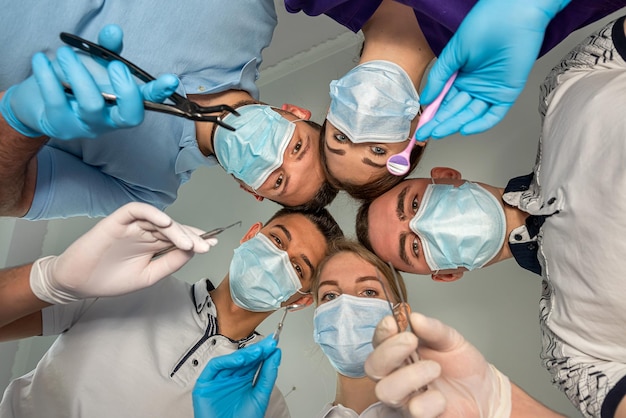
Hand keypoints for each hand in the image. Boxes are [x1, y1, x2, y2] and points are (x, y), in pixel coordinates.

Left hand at [0, 24, 178, 139]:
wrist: (37, 103)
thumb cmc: (73, 84)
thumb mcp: (94, 65)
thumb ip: (106, 49)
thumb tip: (113, 32)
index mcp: (123, 104)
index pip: (148, 101)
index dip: (160, 92)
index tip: (169, 80)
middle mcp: (110, 120)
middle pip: (129, 116)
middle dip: (126, 89)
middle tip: (114, 64)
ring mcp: (86, 126)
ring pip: (91, 104)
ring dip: (79, 72)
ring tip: (65, 54)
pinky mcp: (60, 125)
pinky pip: (57, 100)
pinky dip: (48, 75)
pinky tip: (41, 61)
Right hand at [30, 202, 215, 303]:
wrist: (78, 283)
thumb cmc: (111, 279)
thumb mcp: (148, 275)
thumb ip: (170, 263)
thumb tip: (193, 251)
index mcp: (153, 244)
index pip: (179, 237)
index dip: (196, 238)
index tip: (213, 244)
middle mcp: (145, 232)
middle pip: (173, 228)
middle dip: (191, 236)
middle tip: (205, 245)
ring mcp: (131, 225)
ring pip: (159, 220)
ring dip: (176, 229)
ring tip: (189, 242)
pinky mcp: (116, 221)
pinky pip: (137, 210)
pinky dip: (152, 214)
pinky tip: (166, 224)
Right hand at [193, 336, 280, 417]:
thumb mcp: (260, 394)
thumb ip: (268, 374)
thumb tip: (276, 354)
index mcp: (243, 379)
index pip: (253, 361)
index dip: (264, 351)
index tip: (274, 343)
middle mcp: (230, 378)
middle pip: (242, 359)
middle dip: (256, 350)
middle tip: (268, 344)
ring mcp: (218, 380)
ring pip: (229, 361)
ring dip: (244, 355)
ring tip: (258, 352)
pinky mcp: (205, 383)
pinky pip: (214, 366)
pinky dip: (227, 361)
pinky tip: (241, 359)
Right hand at [365, 313, 510, 417]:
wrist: (484, 393)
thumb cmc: (462, 366)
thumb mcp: (451, 340)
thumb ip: (434, 329)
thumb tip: (415, 318)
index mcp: (400, 353)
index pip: (379, 342)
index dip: (381, 333)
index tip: (392, 323)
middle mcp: (397, 375)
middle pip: (373, 367)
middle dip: (388, 353)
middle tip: (410, 341)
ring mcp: (405, 398)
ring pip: (386, 391)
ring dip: (408, 377)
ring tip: (434, 369)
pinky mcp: (418, 417)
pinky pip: (413, 411)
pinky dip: (429, 402)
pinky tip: (441, 398)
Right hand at [415, 0, 570, 139]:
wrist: (512, 16)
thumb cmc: (484, 25)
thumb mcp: (453, 54)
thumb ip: (438, 78)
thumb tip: (425, 100)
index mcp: (460, 76)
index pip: (444, 101)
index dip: (432, 114)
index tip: (420, 126)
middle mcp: (474, 85)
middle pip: (455, 110)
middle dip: (440, 123)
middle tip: (426, 133)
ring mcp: (489, 90)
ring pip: (470, 114)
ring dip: (455, 124)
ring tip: (439, 131)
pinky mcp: (506, 93)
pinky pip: (493, 115)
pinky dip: (480, 124)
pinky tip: (465, 128)